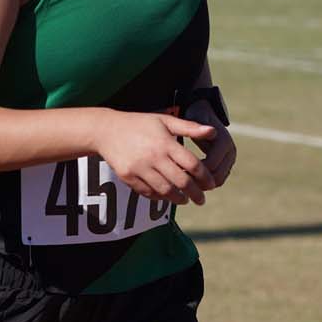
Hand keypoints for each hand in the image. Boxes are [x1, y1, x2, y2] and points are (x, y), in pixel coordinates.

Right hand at [96, 111, 216, 204]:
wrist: (106, 130)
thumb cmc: (140, 124)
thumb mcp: (165, 121)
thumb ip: (190, 128)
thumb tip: (214, 131)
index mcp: (166, 143)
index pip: (192, 165)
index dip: (205, 177)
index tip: (211, 184)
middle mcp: (153, 157)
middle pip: (181, 181)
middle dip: (195, 194)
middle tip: (202, 200)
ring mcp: (139, 168)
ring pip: (165, 190)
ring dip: (178, 199)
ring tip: (185, 200)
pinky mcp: (128, 177)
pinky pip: (148, 193)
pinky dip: (159, 197)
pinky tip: (166, 196)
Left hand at [180, 101, 236, 186]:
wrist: (203, 116)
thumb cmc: (194, 117)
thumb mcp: (193, 119)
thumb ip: (198, 126)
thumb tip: (211, 132)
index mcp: (224, 141)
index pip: (211, 165)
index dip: (194, 171)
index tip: (177, 171)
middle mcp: (230, 152)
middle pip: (217, 176)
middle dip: (199, 181)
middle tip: (180, 181)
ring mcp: (230, 160)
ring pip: (218, 181)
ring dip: (202, 184)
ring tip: (184, 181)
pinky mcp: (226, 166)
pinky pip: (216, 181)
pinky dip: (204, 183)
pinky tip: (189, 180)